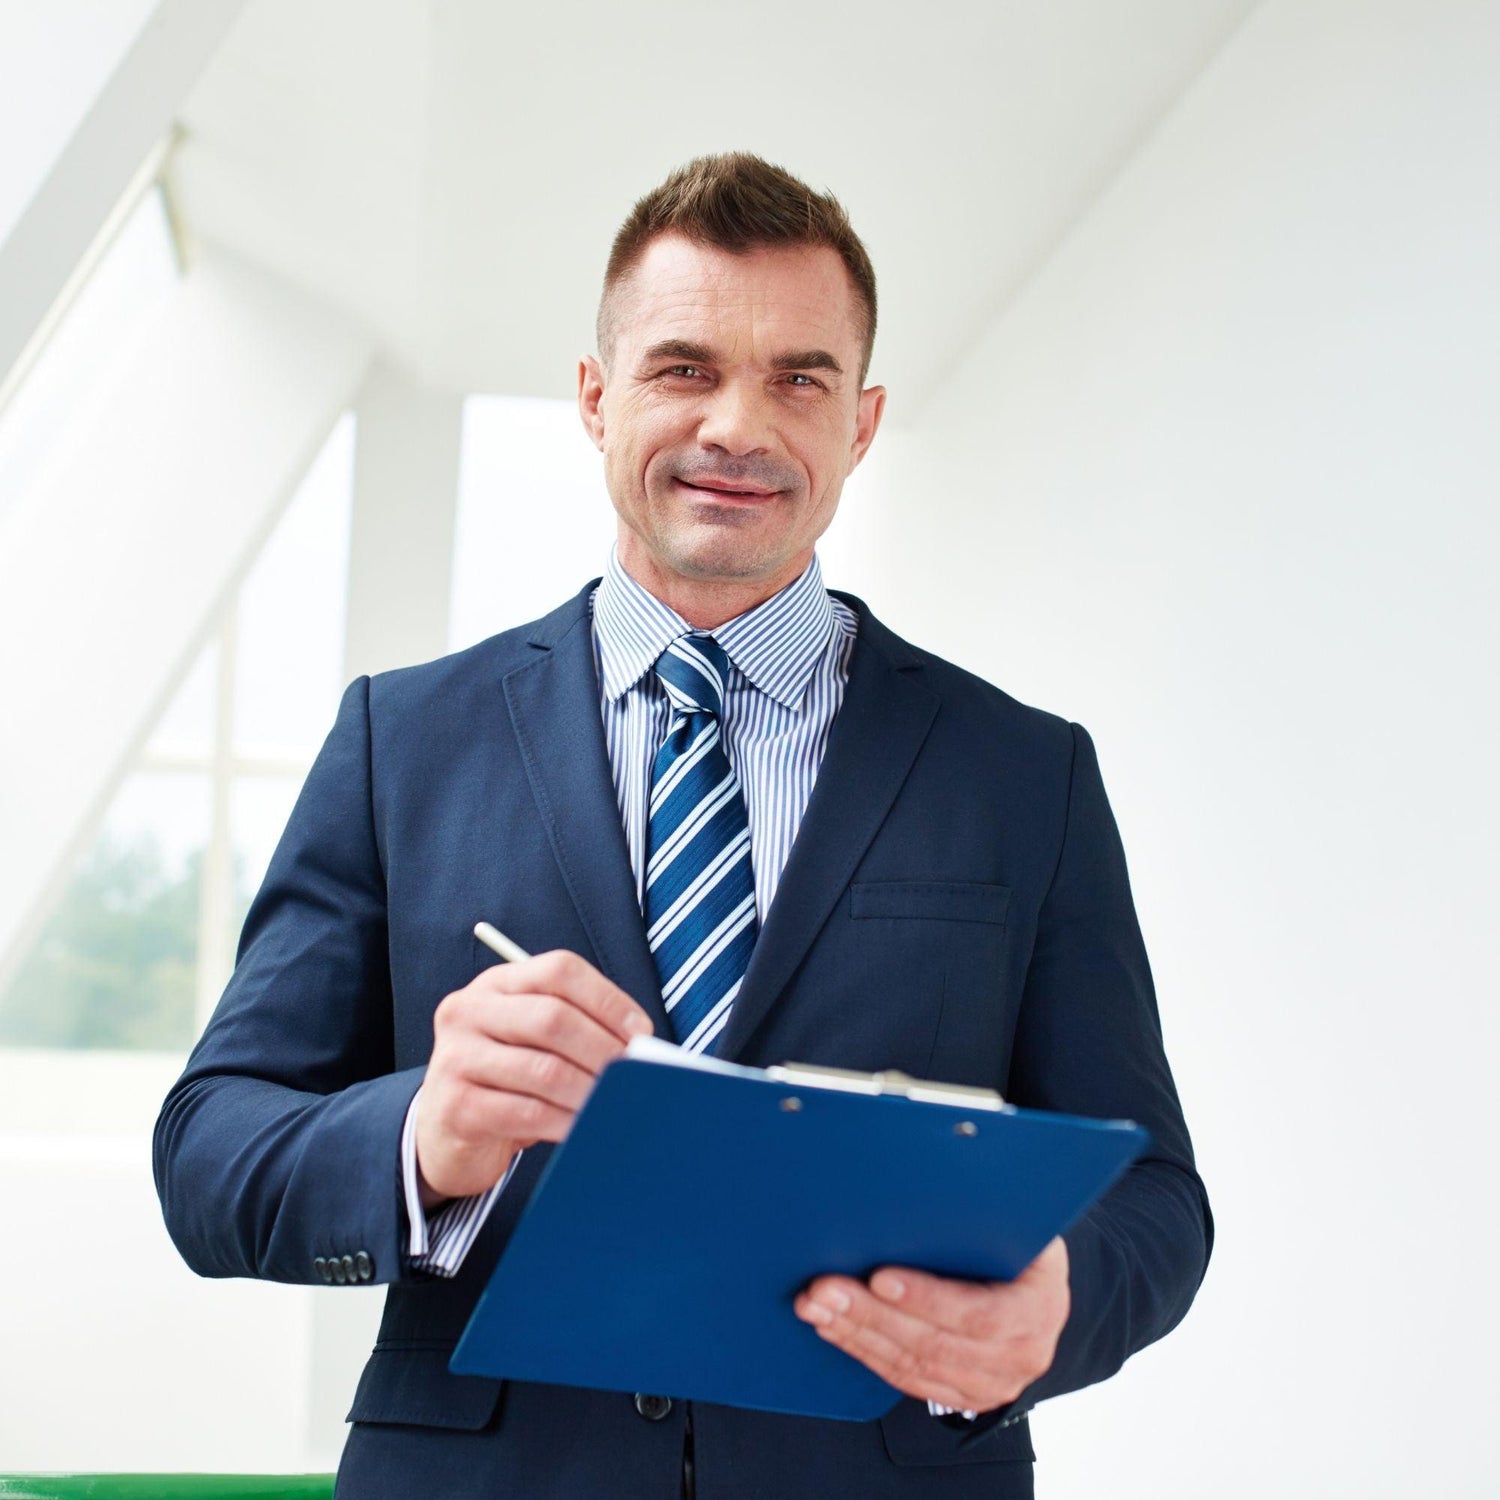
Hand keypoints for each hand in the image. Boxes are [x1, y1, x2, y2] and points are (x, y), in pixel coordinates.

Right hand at [416, 949, 652, 1203]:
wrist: (445, 1133)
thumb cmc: (506, 1080)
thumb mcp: (532, 1041)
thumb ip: (576, 1029)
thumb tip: (640, 1044)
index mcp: (496, 983)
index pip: (559, 971)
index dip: (608, 999)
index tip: (641, 1032)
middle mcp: (468, 1010)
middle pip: (553, 1018)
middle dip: (603, 1049)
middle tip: (632, 1075)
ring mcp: (455, 1057)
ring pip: (544, 1070)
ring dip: (590, 1091)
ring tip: (614, 1104)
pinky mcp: (456, 1106)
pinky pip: (527, 1112)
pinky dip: (566, 1121)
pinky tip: (584, 1126)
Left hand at [794, 1237, 1069, 1413]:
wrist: (1038, 1290)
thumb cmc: (1019, 1243)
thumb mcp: (1016, 1224)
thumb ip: (978, 1212)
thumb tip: (923, 1180)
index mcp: (1039, 1305)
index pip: (980, 1313)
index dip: (927, 1299)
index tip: (878, 1277)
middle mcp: (1022, 1353)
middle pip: (935, 1343)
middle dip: (871, 1314)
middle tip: (824, 1289)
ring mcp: (992, 1382)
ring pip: (914, 1364)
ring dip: (857, 1333)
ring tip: (816, 1306)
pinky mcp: (963, 1395)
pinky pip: (907, 1379)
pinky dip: (866, 1350)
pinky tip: (834, 1326)